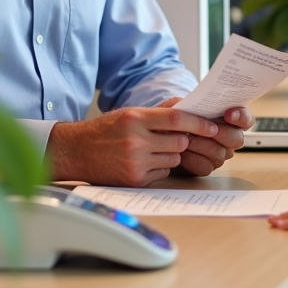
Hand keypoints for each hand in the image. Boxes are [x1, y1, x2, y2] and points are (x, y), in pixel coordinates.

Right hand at [46, 106, 220, 185]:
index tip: (212, 126)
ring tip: (153, 150)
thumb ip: (159, 112)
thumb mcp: (129, 113)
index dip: (199, 123)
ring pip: (174, 159)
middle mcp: (136, 140)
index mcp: (135, 118)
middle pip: (180, 142)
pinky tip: (144, 162)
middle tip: (175, 139)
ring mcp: (136, 162)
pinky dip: (160, 169)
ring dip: (171, 156)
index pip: (178, 119)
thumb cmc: (104, 130)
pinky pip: (163, 174)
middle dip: (182, 141)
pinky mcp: (135, 179)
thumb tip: (188, 107)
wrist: (75, 151)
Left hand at [158, 99, 252, 176]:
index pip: (246, 119)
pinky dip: (193, 159)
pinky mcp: (207, 167)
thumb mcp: (183, 104)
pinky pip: (206, 167)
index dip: (241, 117)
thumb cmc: (178, 116)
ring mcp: (220, 154)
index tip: (228, 114)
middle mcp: (229, 139)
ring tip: (187, 138)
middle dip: (220, 133)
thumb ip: (192, 102)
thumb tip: (193, 104)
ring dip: (202, 145)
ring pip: (220, 153)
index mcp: (230, 120)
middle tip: (206, 129)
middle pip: (236, 139)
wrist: (165, 134)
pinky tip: (182, 152)